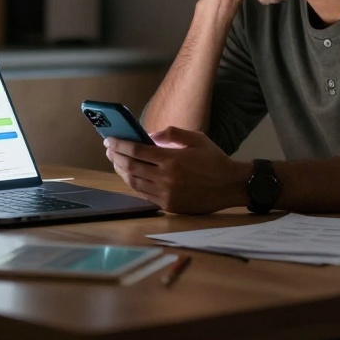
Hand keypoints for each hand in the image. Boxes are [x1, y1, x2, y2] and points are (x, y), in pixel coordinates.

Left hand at [105, 126, 249, 213]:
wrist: (231, 186)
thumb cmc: (214, 160)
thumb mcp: (196, 138)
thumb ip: (171, 134)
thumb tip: (148, 135)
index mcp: (172, 159)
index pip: (136, 150)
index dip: (120, 144)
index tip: (109, 139)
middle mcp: (166, 178)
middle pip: (131, 167)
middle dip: (116, 157)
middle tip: (109, 149)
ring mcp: (166, 194)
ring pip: (134, 182)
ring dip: (121, 171)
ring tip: (116, 161)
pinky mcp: (169, 205)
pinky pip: (144, 194)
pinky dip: (134, 184)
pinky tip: (130, 175)